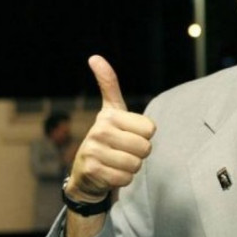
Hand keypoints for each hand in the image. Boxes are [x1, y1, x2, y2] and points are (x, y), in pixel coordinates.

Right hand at [66, 55, 156, 202]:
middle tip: (123, 151)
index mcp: (109, 115)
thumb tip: (94, 57)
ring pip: (136, 164)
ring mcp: (94, 150)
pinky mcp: (93, 170)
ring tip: (116, 162)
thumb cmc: (107, 138)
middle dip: (139, 154)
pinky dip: (122, 180)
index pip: (150, 129)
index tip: (129, 134)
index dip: (144, 136)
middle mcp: (99, 130)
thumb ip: (108, 84)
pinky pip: (126, 178)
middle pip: (145, 148)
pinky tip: (110, 173)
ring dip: (131, 168)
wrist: (86, 173)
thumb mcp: (111, 110)